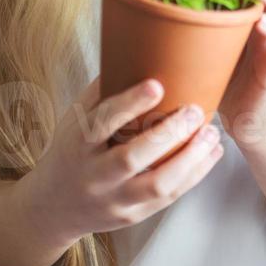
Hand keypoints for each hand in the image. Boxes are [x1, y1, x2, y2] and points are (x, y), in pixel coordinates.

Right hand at [22, 75, 223, 247]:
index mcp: (78, 144)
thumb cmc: (71, 151)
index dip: (129, 103)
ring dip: (190, 159)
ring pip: (157, 184)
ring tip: (212, 134)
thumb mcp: (74, 119)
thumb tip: (135, 49)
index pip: (102, 122)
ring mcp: (114, 200)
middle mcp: (95, 175)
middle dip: (168, 134)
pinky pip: (168, 198)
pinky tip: (211, 154)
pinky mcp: (132, 216)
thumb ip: (102, 92)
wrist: (53, 207)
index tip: (157, 84)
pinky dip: (194, 175)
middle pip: (132, 157)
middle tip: (195, 110)